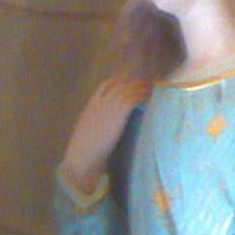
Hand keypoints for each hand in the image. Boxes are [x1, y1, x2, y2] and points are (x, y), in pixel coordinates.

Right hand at [60, 75, 148, 194]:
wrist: (84, 152)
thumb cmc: (85, 148)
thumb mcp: (88, 130)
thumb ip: (97, 124)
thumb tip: (104, 127)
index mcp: (92, 104)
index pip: (105, 85)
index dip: (117, 82)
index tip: (126, 82)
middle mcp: (101, 101)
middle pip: (119, 85)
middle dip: (132, 83)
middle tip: (144, 83)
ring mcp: (110, 104)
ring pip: (128, 89)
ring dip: (140, 88)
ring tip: (150, 88)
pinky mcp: (120, 110)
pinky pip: (133, 98)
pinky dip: (142, 96)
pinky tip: (149, 97)